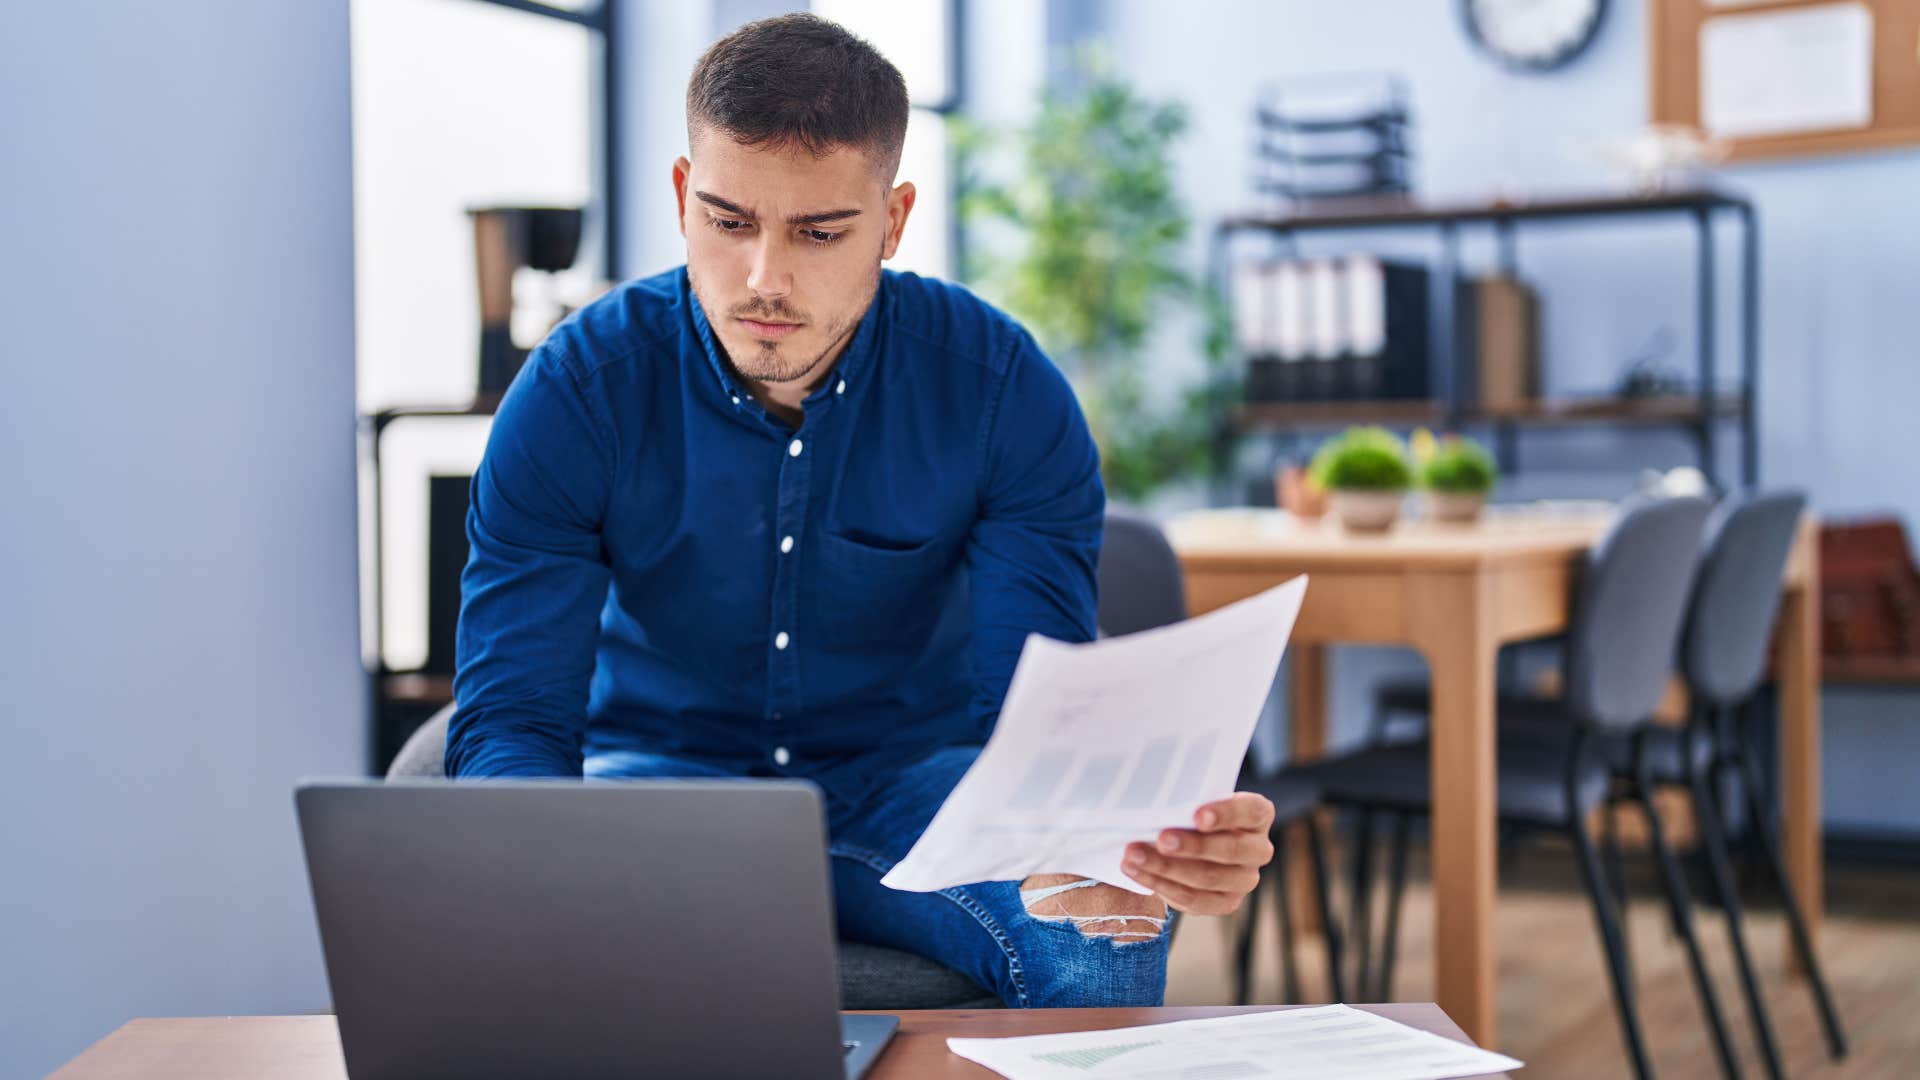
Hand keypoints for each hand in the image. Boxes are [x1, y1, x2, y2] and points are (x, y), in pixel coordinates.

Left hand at [1123, 791, 1274, 914]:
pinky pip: (1193, 899)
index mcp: (1258, 814)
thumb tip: (1152, 799)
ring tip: (1134, 855)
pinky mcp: (1225, 902)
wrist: (1190, 843)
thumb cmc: (1191, 811)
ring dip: (1167, 867)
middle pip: (1231, 849)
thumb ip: (1185, 798)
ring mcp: (1244, 879)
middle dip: (1192, 846)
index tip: (1197, 816)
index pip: (1251, 811)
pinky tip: (1137, 872)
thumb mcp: (1194, 798)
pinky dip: (1161, 885)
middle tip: (1161, 839)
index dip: (1226, 814)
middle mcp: (1258, 849)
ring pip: (1208, 878)